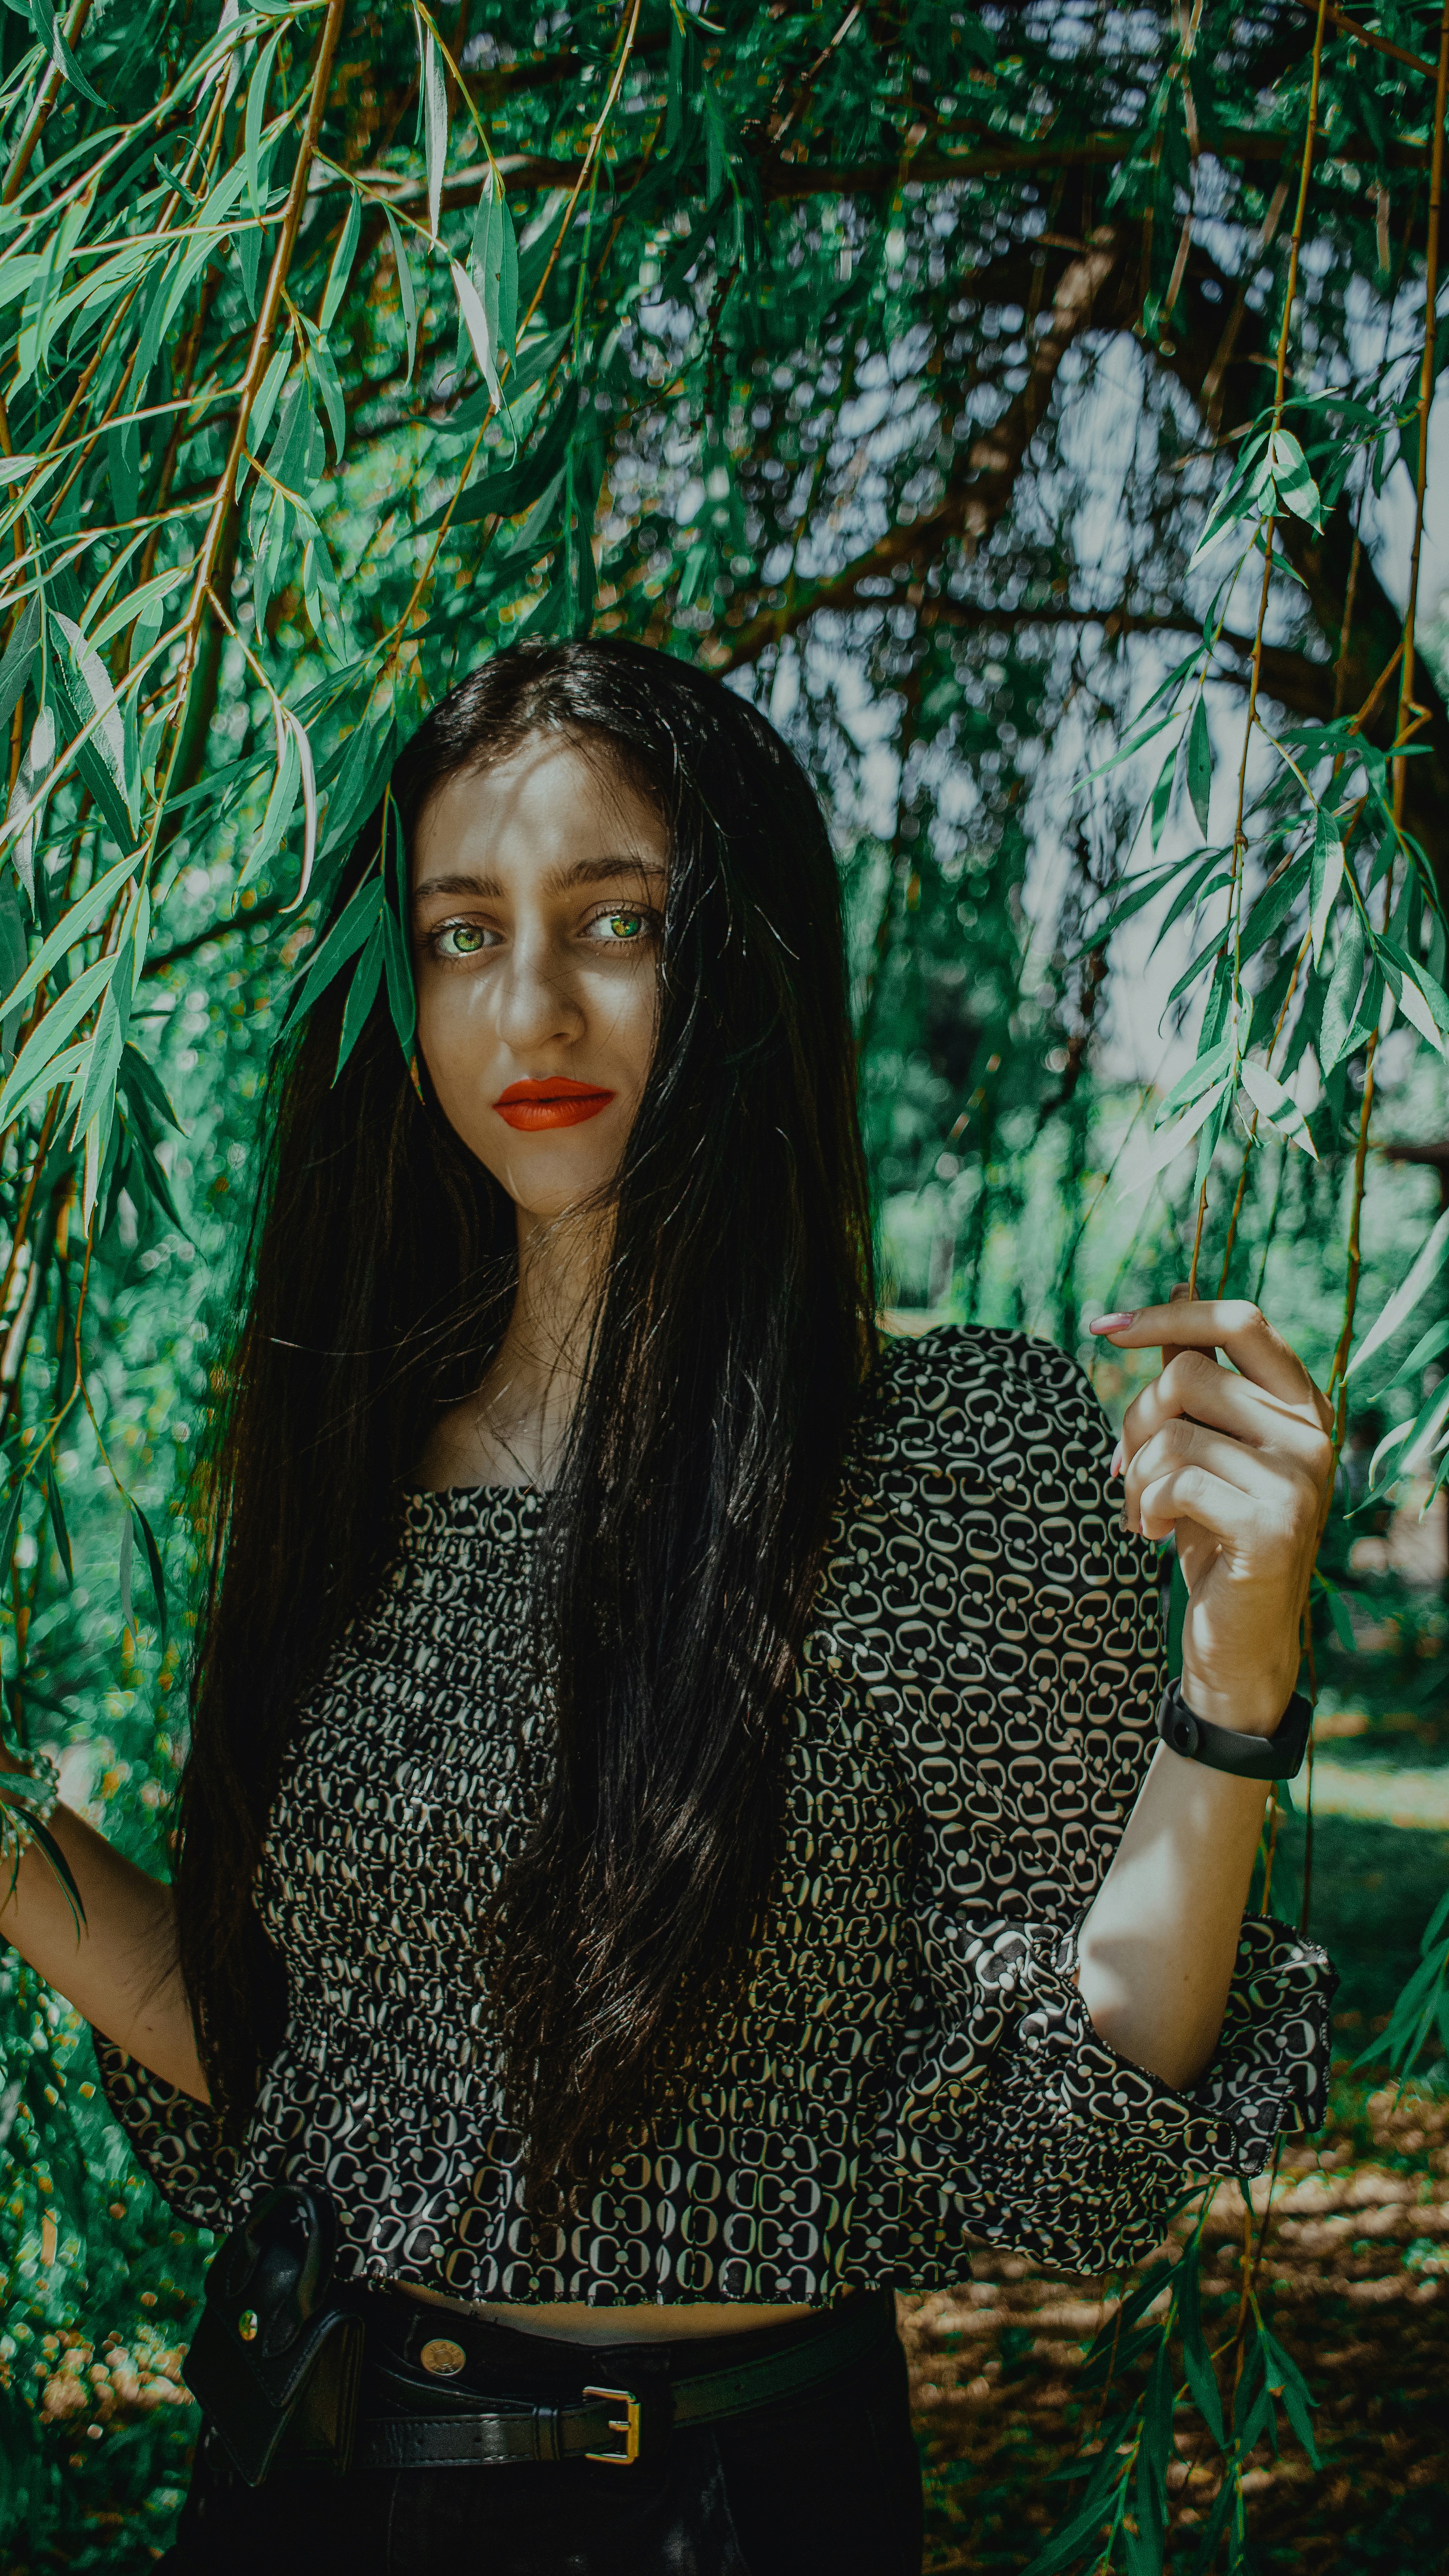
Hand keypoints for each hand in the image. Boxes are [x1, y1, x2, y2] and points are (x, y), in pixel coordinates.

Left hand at [1088, 1294, 1333, 1735]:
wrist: (1241, 1639)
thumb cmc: (1215, 1533)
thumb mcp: (1205, 1444)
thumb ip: (1198, 1373)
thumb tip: (1179, 1287)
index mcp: (1300, 1402)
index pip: (1240, 1321)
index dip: (1168, 1315)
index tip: (1103, 1326)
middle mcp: (1312, 1432)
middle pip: (1188, 1374)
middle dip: (1135, 1419)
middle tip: (1127, 1468)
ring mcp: (1300, 1478)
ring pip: (1174, 1432)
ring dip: (1136, 1476)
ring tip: (1143, 1512)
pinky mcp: (1274, 1524)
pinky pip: (1178, 1482)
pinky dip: (1147, 1507)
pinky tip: (1154, 1534)